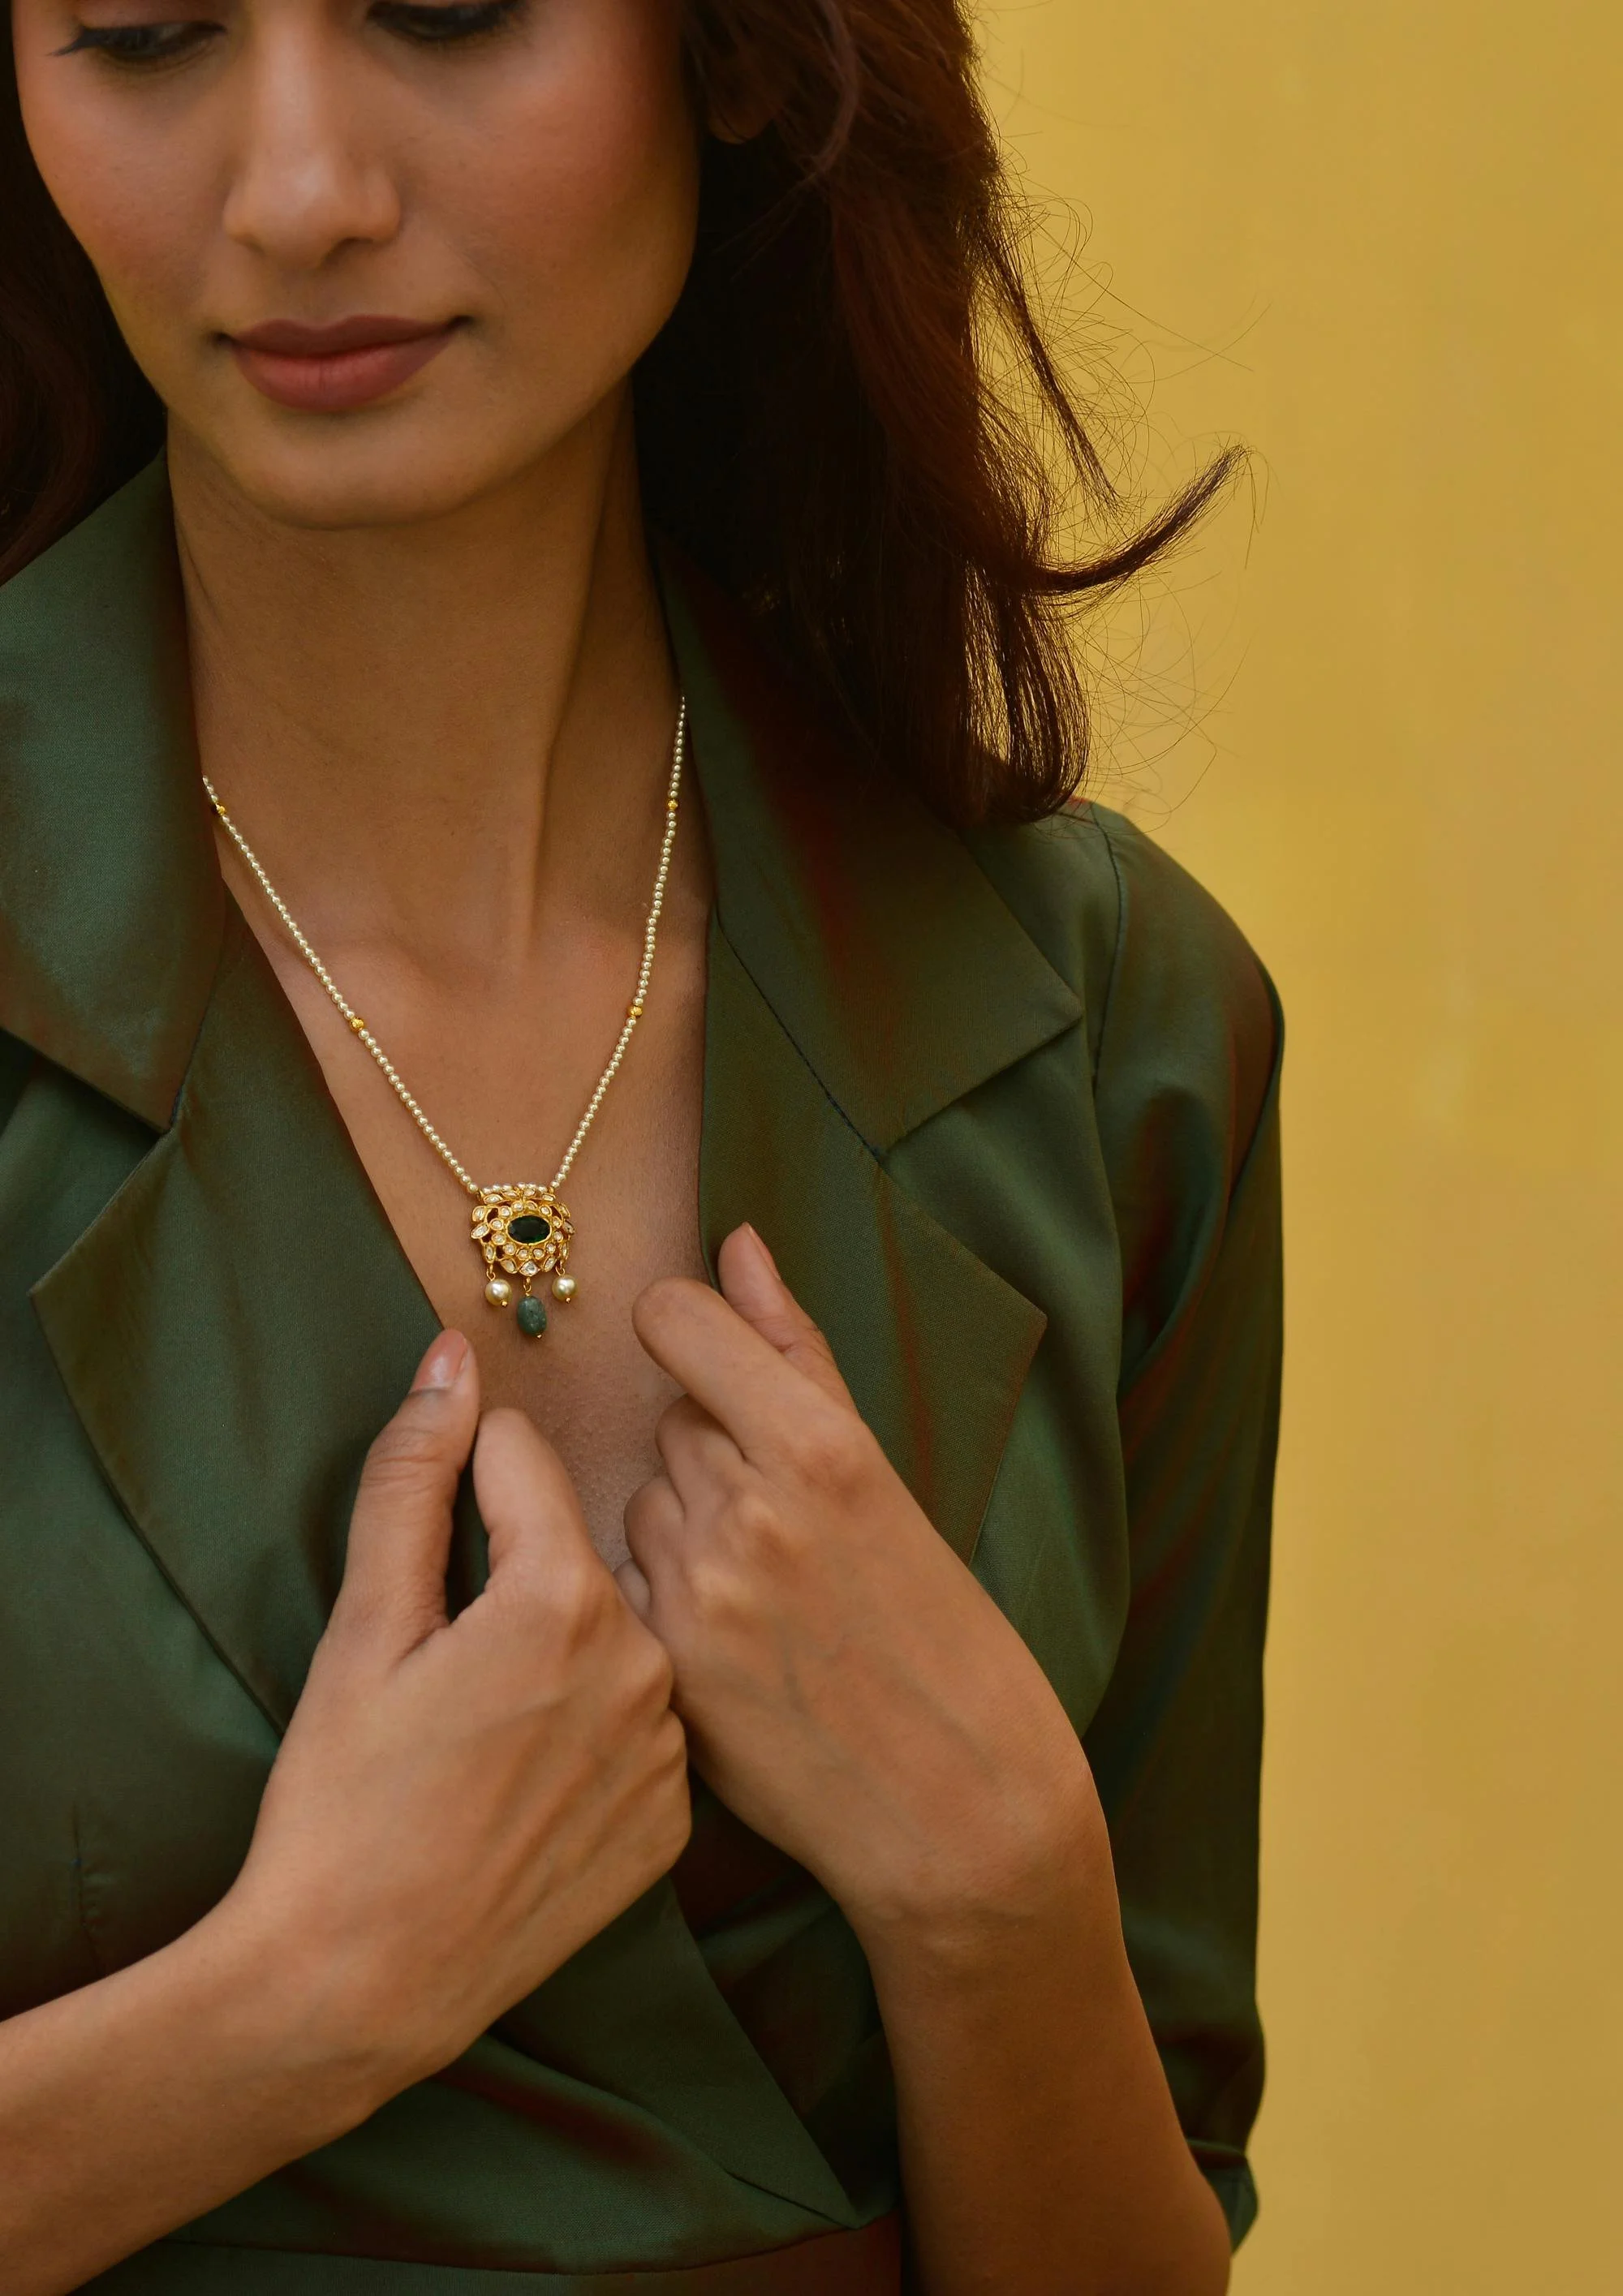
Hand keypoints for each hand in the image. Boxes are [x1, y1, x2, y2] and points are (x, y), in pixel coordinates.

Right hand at [225, 1330, 690, 2093]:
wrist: (358, 1983)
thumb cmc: (344, 1802)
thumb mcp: (362, 1625)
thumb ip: (413, 1476)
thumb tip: (452, 1359)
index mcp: (565, 1598)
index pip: (528, 1463)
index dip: (467, 1487)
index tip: (434, 1538)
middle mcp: (645, 1663)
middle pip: (576, 1557)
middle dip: (515, 1576)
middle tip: (449, 1664)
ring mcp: (670, 1749)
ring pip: (614, 1642)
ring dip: (561, 1656)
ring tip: (486, 1734)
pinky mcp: (675, 1822)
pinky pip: (638, 1733)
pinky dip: (591, 1740)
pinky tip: (529, 1785)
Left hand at [619, 1228, 1102, 1949]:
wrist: (959, 1807)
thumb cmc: (949, 1636)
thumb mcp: (889, 1477)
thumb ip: (795, 1354)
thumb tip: (735, 1245)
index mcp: (821, 1450)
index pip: (679, 1324)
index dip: (679, 1326)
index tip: (693, 1344)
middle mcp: (748, 1512)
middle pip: (671, 1420)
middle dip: (713, 1450)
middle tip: (783, 1518)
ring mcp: (696, 1596)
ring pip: (644, 1500)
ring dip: (684, 1525)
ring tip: (764, 1590)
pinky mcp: (662, 1669)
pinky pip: (626, 1584)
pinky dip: (664, 1601)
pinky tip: (732, 1645)